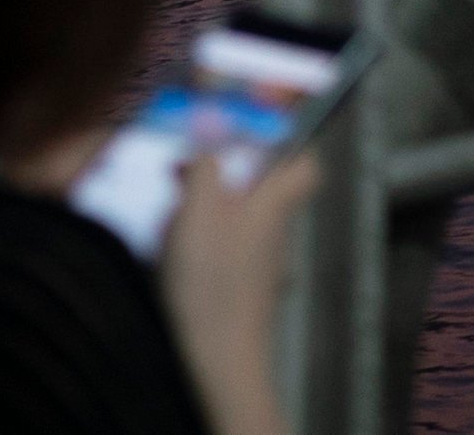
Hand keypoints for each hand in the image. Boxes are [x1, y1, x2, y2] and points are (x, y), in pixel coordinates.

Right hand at [162, 138, 322, 434]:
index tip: (258, 120)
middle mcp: (272, 227)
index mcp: (273, 200)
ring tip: (169, 195)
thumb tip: (212, 113)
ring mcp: (256, 259)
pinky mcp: (236, 285)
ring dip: (207, 197)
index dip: (289, 138)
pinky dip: (198, 233)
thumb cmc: (212, 285)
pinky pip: (223, 243)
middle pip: (266, 183)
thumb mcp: (199, 208)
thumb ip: (207, 160)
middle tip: (188, 158)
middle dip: (230, 165)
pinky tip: (168, 240)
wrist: (217, 361)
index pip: (305, 162)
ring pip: (241, 212)